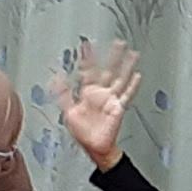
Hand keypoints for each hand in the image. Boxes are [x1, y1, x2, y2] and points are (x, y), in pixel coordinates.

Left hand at [46, 37, 138, 169]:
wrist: (95, 148)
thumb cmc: (83, 132)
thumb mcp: (68, 112)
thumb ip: (63, 95)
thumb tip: (54, 80)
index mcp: (88, 93)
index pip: (88, 70)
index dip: (87, 57)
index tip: (86, 44)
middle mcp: (101, 94)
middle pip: (108, 70)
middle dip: (112, 56)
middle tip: (117, 43)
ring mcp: (111, 100)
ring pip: (120, 79)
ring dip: (125, 67)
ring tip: (132, 54)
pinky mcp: (118, 108)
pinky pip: (126, 95)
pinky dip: (132, 86)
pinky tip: (137, 76)